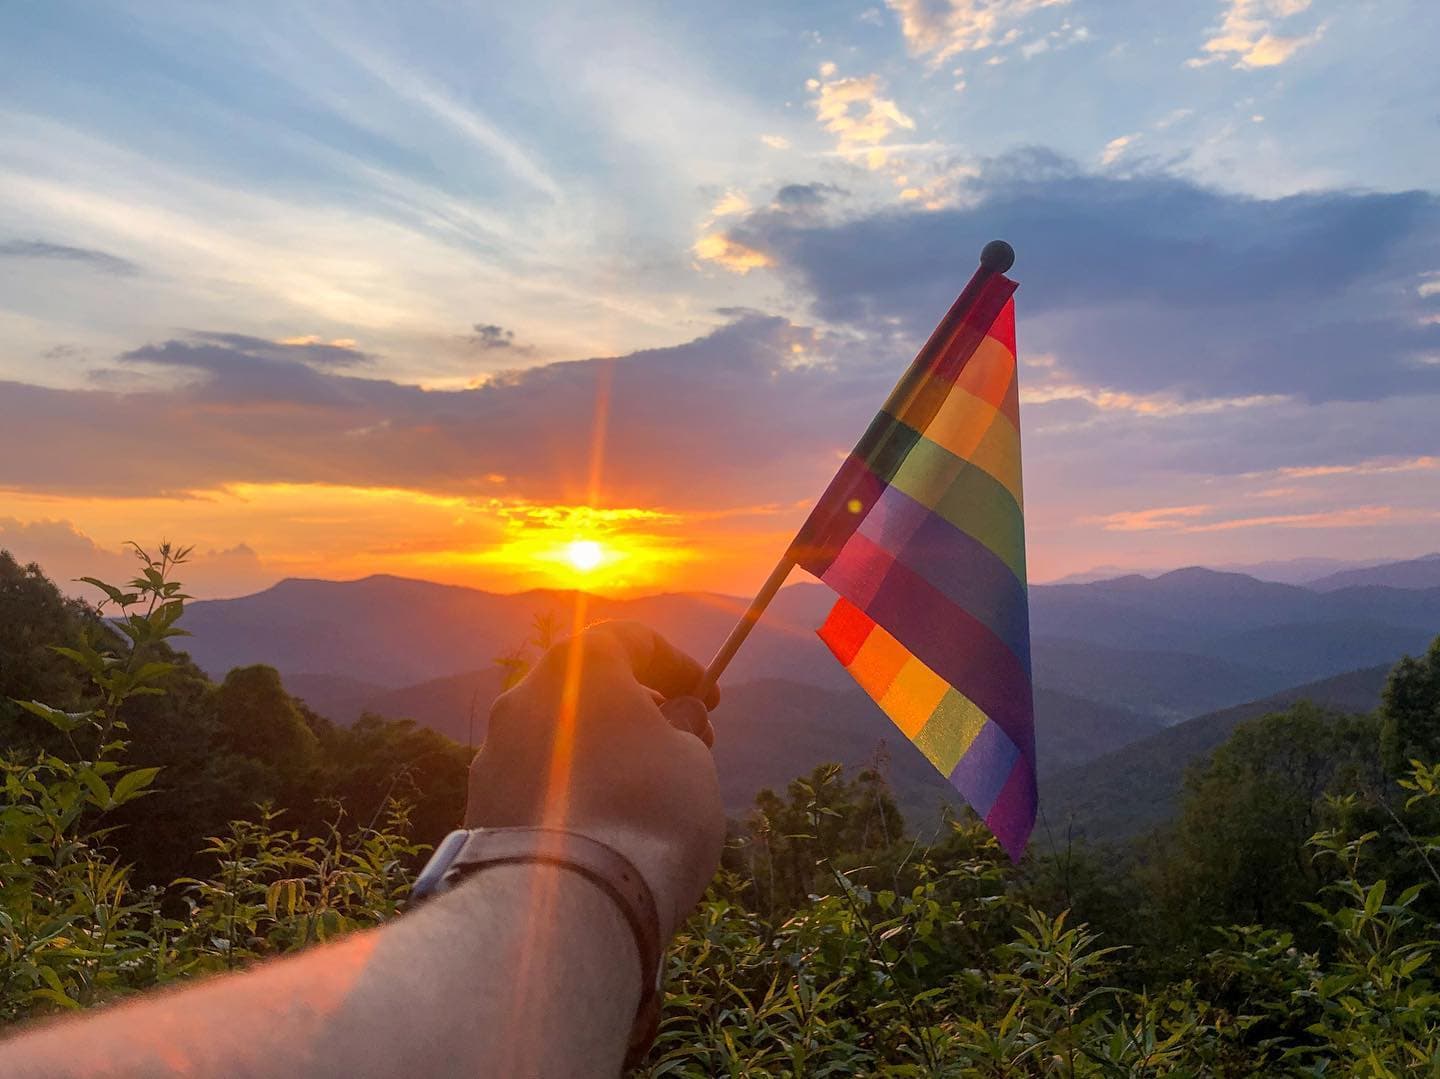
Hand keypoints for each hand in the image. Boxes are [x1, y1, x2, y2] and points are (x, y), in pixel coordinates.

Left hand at [465, 621, 724, 940]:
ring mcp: (492, 754)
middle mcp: (523, 697)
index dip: (678, 664)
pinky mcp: (478, 809)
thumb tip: (675, 718)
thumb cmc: (646, 815)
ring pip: (557, 736)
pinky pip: (535, 784)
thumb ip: (685, 725)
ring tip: (642, 795)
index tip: (707, 696)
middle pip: (587, 687)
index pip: (632, 639)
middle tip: (680, 743)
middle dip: (636, 709)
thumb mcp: (694, 759)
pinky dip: (569, 792)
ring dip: (599, 752)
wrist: (566, 906)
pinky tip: (601, 830)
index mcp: (578, 666)